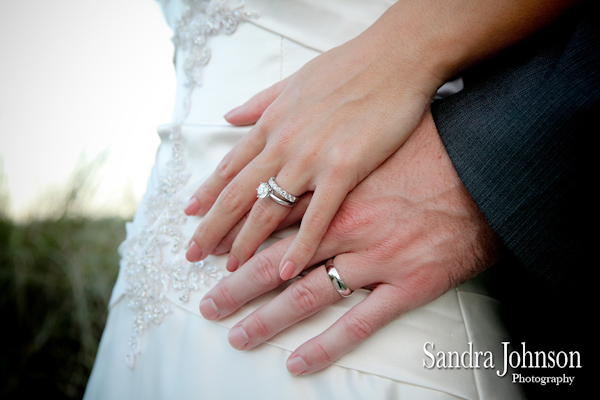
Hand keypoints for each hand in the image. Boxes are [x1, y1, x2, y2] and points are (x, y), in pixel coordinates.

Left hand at [184, 18, 443, 279]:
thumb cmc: (348, 66)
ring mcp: (310, 158)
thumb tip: (229, 115)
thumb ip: (260, 102)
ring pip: (268, 208)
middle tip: (193, 253)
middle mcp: (283, 144)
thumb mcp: (293, 80)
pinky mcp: (343, 170)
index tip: (190, 215)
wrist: (395, 58)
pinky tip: (286, 270)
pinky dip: (299, 245)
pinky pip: (316, 216)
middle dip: (212, 226)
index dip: (208, 193)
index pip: (231, 166)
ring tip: (229, 268)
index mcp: (272, 124)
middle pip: (238, 193)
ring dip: (246, 241)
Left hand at [198, 110, 503, 374]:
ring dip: (267, 318)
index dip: (237, 239)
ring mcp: (375, 258)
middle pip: (278, 261)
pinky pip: (359, 322)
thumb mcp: (375, 136)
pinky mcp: (407, 284)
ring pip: (308, 294)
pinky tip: (298, 361)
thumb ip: (334, 146)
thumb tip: (305, 149)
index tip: (210, 254)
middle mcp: (346, 227)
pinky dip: (326, 346)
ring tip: (236, 334)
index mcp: (336, 191)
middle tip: (209, 302)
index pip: (272, 220)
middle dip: (237, 283)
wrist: (488, 169)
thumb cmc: (434, 149)